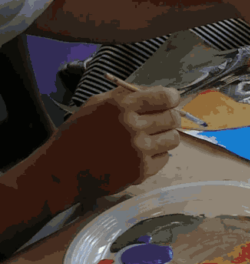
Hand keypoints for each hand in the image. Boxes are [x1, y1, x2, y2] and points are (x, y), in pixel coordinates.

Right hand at [46, 84, 180, 200]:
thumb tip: (155, 92)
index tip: (171, 100)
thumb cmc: (77, 134)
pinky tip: (140, 154)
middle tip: (161, 121)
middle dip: (170, 117)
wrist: (63, 169)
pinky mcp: (141, 170)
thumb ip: (125, 96)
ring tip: (150, 138)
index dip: (172, 97)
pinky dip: (156, 155)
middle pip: (173, 118)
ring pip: (173, 139)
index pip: (164, 97)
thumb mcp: (96, 105)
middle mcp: (133, 127)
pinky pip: (164, 158)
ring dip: (165, 136)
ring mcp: (139, 150)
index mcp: (121, 106)